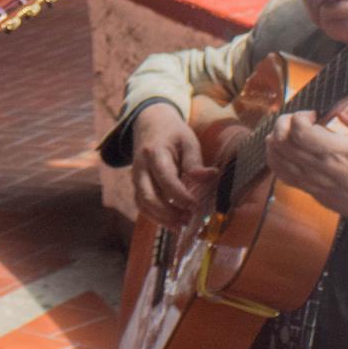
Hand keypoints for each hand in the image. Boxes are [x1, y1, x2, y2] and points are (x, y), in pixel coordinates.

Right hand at [131, 103, 212, 228]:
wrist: (149, 123)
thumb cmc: (172, 132)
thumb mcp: (187, 140)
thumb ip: (195, 161)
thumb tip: (211, 177)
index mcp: (154, 153)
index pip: (165, 179)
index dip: (180, 195)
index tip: (195, 206)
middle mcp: (141, 168)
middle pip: (148, 196)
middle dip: (168, 213)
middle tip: (189, 219)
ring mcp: (136, 178)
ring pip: (143, 204)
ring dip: (161, 219)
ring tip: (182, 225)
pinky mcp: (137, 186)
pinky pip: (142, 206)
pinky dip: (155, 217)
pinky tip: (172, 223)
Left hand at [265, 103, 347, 239]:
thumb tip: (335, 100)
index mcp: (336, 151)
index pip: (300, 131)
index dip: (300, 116)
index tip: (313, 114)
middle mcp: (320, 167)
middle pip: (282, 142)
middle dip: (283, 123)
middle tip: (297, 120)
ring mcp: (312, 181)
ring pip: (276, 158)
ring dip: (276, 140)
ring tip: (290, 132)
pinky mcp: (309, 190)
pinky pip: (281, 174)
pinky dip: (276, 158)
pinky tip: (284, 149)